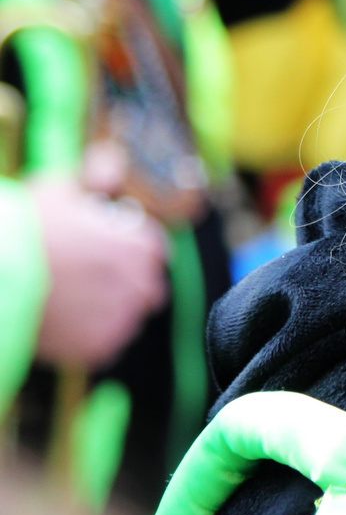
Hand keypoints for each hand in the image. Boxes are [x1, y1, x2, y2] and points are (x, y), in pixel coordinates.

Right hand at [31, 176, 168, 368]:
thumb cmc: (23, 227)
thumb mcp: (60, 186)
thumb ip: (97, 174)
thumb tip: (114, 165)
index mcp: (142, 245)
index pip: (153, 252)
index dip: (126, 249)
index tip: (102, 251)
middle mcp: (141, 283)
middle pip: (144, 287)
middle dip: (122, 282)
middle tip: (82, 278)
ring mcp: (120, 319)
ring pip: (125, 318)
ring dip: (106, 311)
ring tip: (66, 301)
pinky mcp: (97, 349)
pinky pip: (102, 345)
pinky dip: (86, 337)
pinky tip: (59, 322)